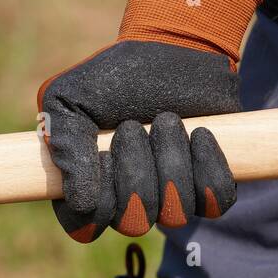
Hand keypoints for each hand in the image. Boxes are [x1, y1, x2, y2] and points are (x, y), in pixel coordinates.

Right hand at [38, 0, 260, 240]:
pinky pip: (214, 202)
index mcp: (86, 189)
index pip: (86, 227)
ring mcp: (168, 196)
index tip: (101, 151)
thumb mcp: (70, 99)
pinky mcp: (206, 184)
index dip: (97, 199)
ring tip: (166, 120)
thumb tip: (80, 200)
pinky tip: (200, 133)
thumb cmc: (112, 76)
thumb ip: (63, 143)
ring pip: (174, 214)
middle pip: (135, 220)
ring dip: (171, 161)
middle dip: (136, 168)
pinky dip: (209, 166)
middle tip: (132, 124)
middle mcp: (126, 201)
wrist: (171, 50)